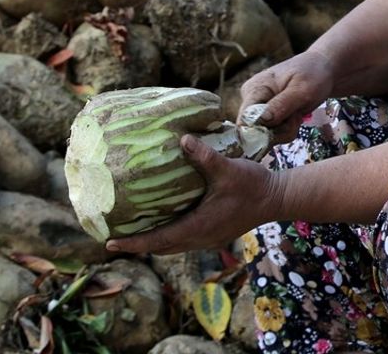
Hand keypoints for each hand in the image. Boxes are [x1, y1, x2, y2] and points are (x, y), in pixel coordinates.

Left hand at [105, 134, 283, 254]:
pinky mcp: (215, 234)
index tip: (109, 243)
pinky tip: (164, 223)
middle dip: (137, 245)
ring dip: (153, 242)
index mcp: (199, 227)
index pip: (158, 240)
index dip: (133, 243)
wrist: (278, 198)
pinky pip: (184, 241)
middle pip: (161, 248)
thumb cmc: (253, 185)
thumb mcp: (228, 169)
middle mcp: (200, 238)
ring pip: (173, 246)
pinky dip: (168, 237)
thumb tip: (183, 139)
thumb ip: (204, 156)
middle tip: (112, 238)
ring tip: (132, 233)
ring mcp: (209, 239)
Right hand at [240, 50, 334, 144]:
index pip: (245, 120)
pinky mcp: (267, 117)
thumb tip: (260, 121)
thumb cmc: (313, 74)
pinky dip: (287, 131)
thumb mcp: (302, 90)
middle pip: (255, 132)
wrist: (323, 69)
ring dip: (286, 131)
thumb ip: (281, 105)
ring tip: (298, 114)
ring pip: (265, 136)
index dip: (262, 131)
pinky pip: (273, 134)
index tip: (287, 123)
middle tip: (297, 117)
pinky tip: (295, 117)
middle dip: (279, 131)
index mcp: (254, 89)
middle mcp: (251, 100)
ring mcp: (258, 110)